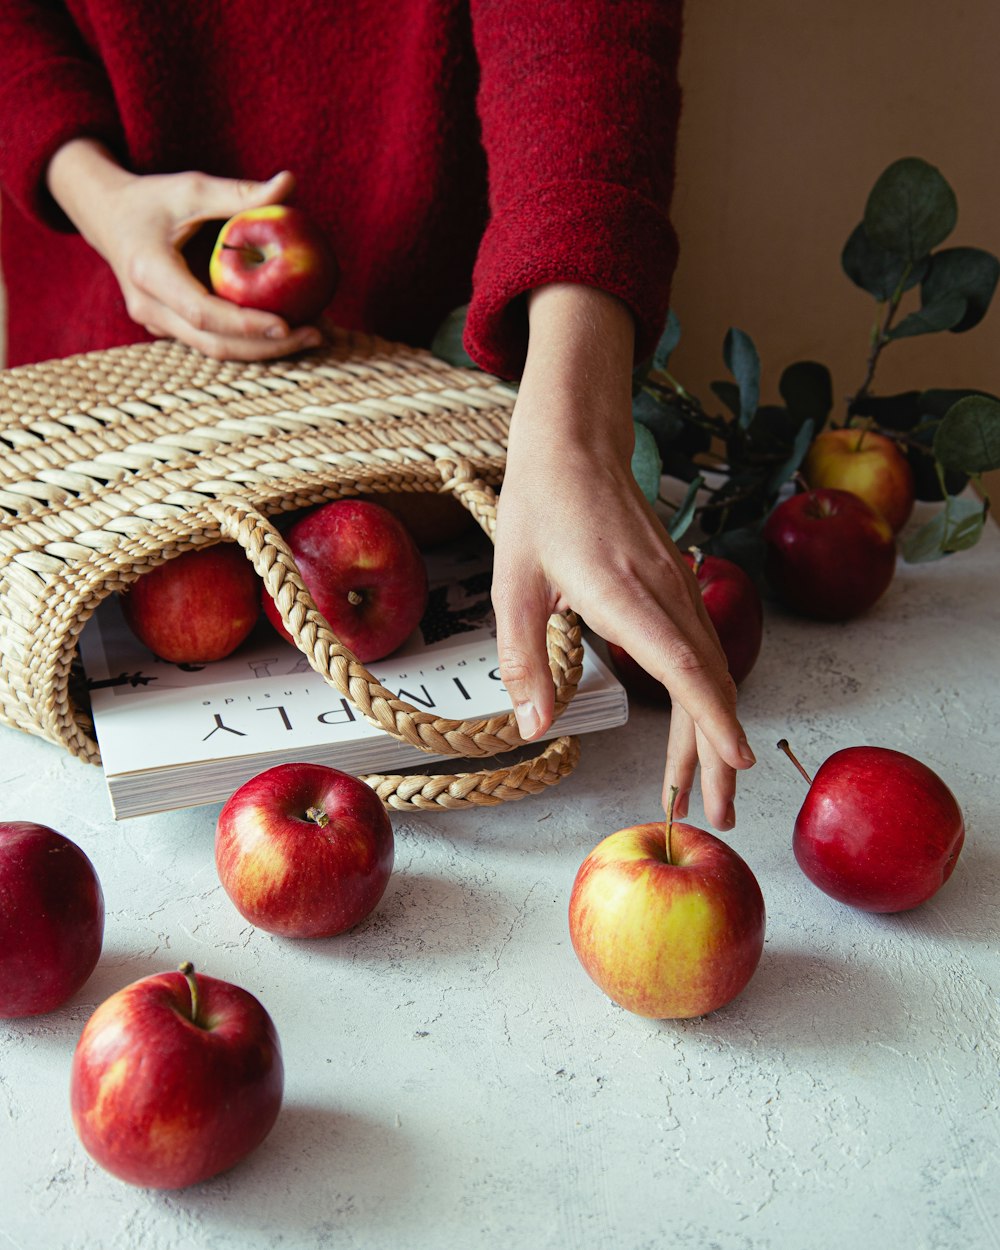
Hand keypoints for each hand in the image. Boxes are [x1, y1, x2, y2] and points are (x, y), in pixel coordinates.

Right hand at [45, 139, 320, 359]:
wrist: (107, 217)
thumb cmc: (152, 199)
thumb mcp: (191, 188)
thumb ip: (238, 192)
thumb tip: (289, 183)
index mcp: (149, 272)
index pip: (202, 313)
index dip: (245, 325)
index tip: (286, 325)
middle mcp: (149, 307)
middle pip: (214, 344)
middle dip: (267, 347)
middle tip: (316, 335)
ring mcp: (157, 324)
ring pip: (215, 351)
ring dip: (263, 349)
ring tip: (310, 335)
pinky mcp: (169, 329)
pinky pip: (212, 343)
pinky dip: (248, 341)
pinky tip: (286, 331)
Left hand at [490, 285, 754, 830]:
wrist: (576, 442)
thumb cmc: (540, 507)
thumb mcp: (513, 586)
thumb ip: (523, 660)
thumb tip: (537, 728)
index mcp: (623, 593)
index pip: (681, 663)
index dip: (711, 716)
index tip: (735, 761)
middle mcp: (664, 591)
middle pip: (709, 681)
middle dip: (717, 752)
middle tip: (716, 813)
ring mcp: (679, 585)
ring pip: (711, 669)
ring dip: (713, 730)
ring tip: (707, 786)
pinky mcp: (677, 584)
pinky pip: (702, 648)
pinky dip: (706, 695)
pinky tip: (698, 724)